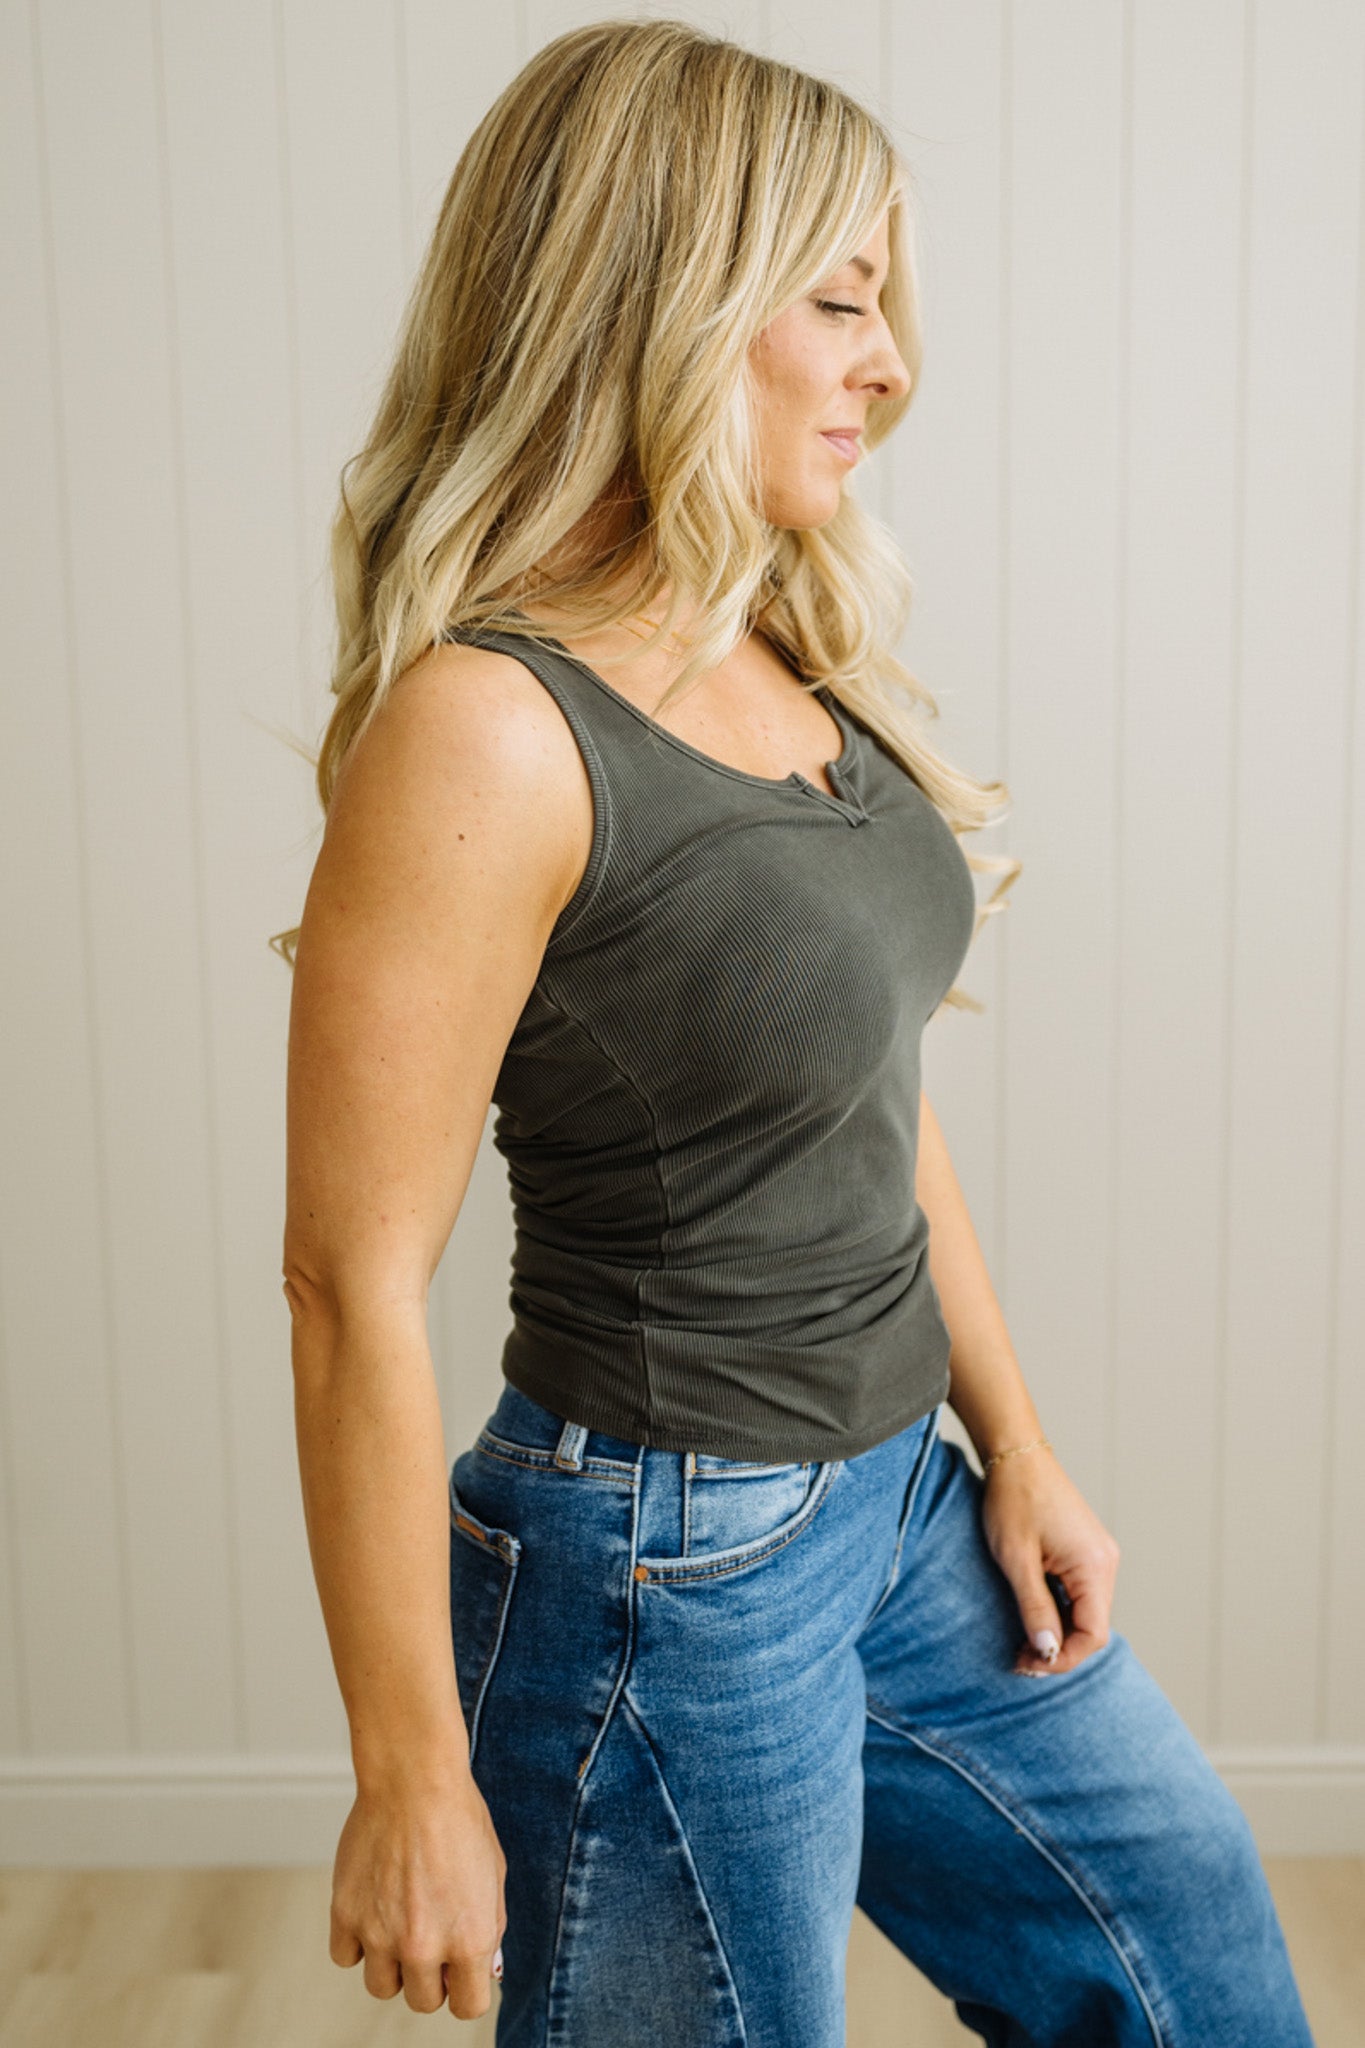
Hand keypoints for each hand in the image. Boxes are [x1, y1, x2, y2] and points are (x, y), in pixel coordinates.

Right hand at [329, 1770, 506, 2018]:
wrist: (413, 1777)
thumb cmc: (459, 1817)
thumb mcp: (494, 1873)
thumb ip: (490, 1927)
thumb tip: (484, 1972)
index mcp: (470, 1939)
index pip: (469, 2007)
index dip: (466, 1988)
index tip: (461, 1968)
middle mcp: (425, 1946)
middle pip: (423, 2001)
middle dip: (431, 1976)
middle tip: (431, 1935)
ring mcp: (380, 1934)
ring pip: (382, 1987)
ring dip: (392, 1964)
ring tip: (400, 1921)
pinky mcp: (345, 1915)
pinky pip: (346, 1957)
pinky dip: (356, 1942)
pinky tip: (372, 1909)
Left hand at [978, 1443, 1120, 1675]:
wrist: (1017, 1455)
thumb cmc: (1014, 1500)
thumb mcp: (1016, 1559)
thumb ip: (1034, 1608)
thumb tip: (1047, 1651)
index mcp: (1094, 1566)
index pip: (1093, 1635)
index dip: (1062, 1658)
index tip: (1027, 1664)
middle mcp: (1105, 1563)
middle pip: (1092, 1628)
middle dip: (1057, 1649)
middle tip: (1018, 1659)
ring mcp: (1097, 1556)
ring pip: (1085, 1613)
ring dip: (1057, 1633)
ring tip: (1021, 1643)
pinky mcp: (1085, 1551)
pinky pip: (1079, 1595)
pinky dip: (1059, 1613)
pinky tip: (1033, 1618)